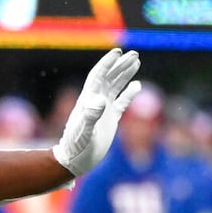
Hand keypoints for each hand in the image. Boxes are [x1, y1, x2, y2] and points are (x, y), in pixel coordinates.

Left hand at [53, 48, 140, 176]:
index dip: (107, 63)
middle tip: (134, 54)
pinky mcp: (109, 121)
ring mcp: (102, 110)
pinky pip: (120, 103)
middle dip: (120, 65)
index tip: (118, 52)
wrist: (74, 160)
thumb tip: (100, 100)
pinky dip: (128, 93)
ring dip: (124, 74)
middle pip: (108, 77)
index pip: (98, 76)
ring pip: (114, 87)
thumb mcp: (84, 132)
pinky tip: (137, 86)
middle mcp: (95, 102)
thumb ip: (90, 116)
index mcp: (88, 100)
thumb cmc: (76, 147)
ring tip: (136, 61)